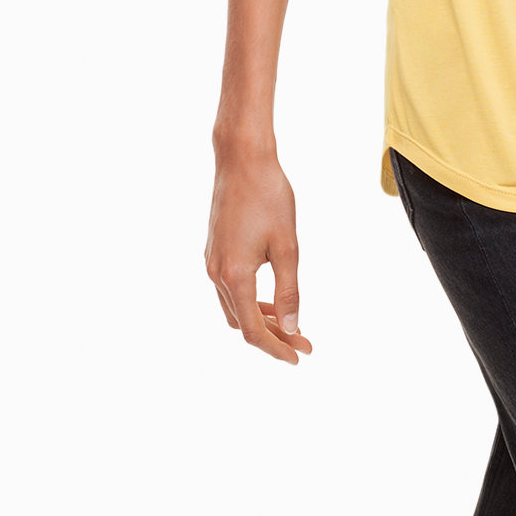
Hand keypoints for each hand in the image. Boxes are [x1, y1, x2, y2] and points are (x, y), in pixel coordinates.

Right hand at [205, 143, 311, 362]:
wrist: (242, 160)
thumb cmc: (269, 197)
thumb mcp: (287, 247)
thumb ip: (289, 291)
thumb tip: (292, 327)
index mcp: (234, 275)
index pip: (252, 330)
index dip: (276, 348)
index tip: (299, 356)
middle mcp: (216, 273)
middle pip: (242, 323)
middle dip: (272, 337)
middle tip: (303, 342)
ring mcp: (212, 262)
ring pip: (234, 307)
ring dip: (261, 320)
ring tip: (291, 324)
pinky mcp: (214, 251)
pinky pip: (229, 290)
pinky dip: (250, 301)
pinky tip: (272, 299)